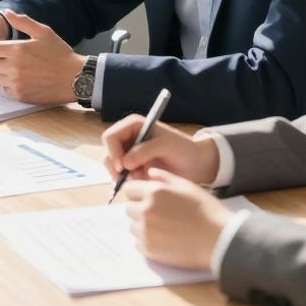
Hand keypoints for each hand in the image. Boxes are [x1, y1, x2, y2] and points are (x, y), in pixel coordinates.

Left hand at [0, 10, 85, 102]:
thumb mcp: (43, 32)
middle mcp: (13, 67)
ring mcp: (16, 83)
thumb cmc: (60, 53)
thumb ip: (23, 22)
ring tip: (5, 67)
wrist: (76, 78)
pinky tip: (17, 77)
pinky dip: (6, 83)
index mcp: (17, 49)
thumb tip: (8, 13)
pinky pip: (4, 88)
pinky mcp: (20, 95)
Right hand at [100, 114, 218, 182]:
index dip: (113, 151)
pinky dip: (129, 180)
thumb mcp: (165, 146)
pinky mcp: (134, 167)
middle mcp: (129, 138)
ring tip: (141, 178)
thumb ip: (144, 151)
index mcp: (134, 125)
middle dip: (115, 166)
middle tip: (126, 178)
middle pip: (108, 151)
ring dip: (122, 174)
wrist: (197, 164)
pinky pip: (122, 175)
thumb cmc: (184, 149)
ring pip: (113, 165)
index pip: (111, 136)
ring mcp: (130, 153)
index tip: (122, 167)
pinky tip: (144, 180)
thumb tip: (124, 163)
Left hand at [123, 168, 229, 269]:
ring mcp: (146, 231)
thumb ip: (165, 177)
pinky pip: (138, 242)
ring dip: (143, 225)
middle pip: (129, 208)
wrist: (219, 241)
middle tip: (159, 213)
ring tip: (165, 227)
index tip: (147, 197)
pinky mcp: (149, 249)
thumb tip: (149, 173)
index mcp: (154, 192)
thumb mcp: (188, 186)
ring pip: (133, 225)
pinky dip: (148, 241)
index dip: (138, 192)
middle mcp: (146, 211)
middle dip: (140, 208)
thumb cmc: (207, 211)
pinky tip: (165, 239)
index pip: (129, 189)